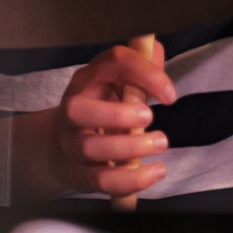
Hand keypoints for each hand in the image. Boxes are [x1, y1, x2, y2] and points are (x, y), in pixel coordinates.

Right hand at [48, 41, 177, 197]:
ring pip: (90, 148)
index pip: (114, 62)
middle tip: (149, 117)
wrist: (62, 148)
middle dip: (117, 114)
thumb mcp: (118, 83)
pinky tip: (154, 172)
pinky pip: (101, 180)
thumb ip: (142, 67)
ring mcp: (72, 143)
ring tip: (160, 144)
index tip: (170, 95)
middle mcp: (73, 109)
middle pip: (79, 110)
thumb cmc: (101, 108)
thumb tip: (157, 52)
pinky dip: (131, 179)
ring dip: (128, 147)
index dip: (146, 74)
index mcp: (89, 79)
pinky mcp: (80, 173)